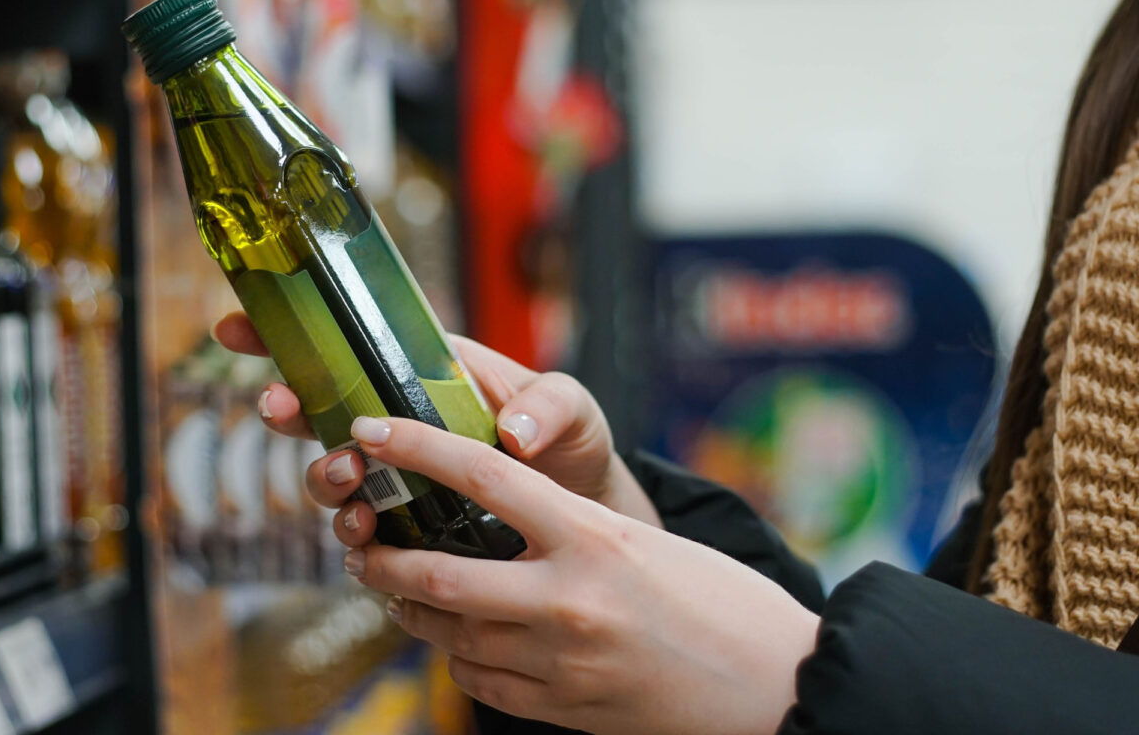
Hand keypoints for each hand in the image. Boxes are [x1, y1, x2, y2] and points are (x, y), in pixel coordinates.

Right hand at [213, 312, 660, 544]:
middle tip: (283, 411)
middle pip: (319, 408)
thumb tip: (513, 432)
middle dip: (288, 407)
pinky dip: (354, 539)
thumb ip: (550, 407)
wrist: (584, 518)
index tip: (238, 327)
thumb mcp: (573, 409)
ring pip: (331, 474)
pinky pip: (361, 535)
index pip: (348, 343)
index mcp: (427, 373)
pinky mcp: (405, 532)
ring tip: (349, 481)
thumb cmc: (573, 446)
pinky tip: (367, 543)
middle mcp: (400, 423)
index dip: (288, 333)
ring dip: (324, 477)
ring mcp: (397, 480)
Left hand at [342, 415, 818, 734]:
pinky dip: (457, 656)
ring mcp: (562, 663)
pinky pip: (480, 682)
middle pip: (437, 576)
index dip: (415, 446)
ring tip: (394, 591)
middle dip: (382, 560)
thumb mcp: (647, 541)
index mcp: (594, 536)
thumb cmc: (722, 601)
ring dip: (410, 612)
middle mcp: (569, 599)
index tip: (372, 431)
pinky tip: (457, 640)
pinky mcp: (563, 709)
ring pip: (449, 636)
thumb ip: (571, 530)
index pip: (481, 474)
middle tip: (361, 543)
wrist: (777, 686)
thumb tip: (500, 518)